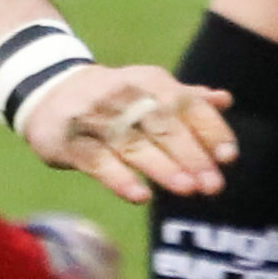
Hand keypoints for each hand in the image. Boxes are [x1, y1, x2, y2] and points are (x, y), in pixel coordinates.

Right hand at [19, 64, 237, 201]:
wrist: (48, 90)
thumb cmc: (113, 98)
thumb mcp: (148, 89)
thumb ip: (186, 98)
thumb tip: (226, 100)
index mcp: (151, 81)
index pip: (186, 104)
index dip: (210, 129)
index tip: (229, 156)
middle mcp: (126, 95)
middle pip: (163, 125)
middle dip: (191, 154)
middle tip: (214, 184)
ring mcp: (96, 118)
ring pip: (133, 143)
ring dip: (162, 167)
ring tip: (187, 189)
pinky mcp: (70, 141)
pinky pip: (97, 160)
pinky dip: (119, 178)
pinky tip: (140, 196)